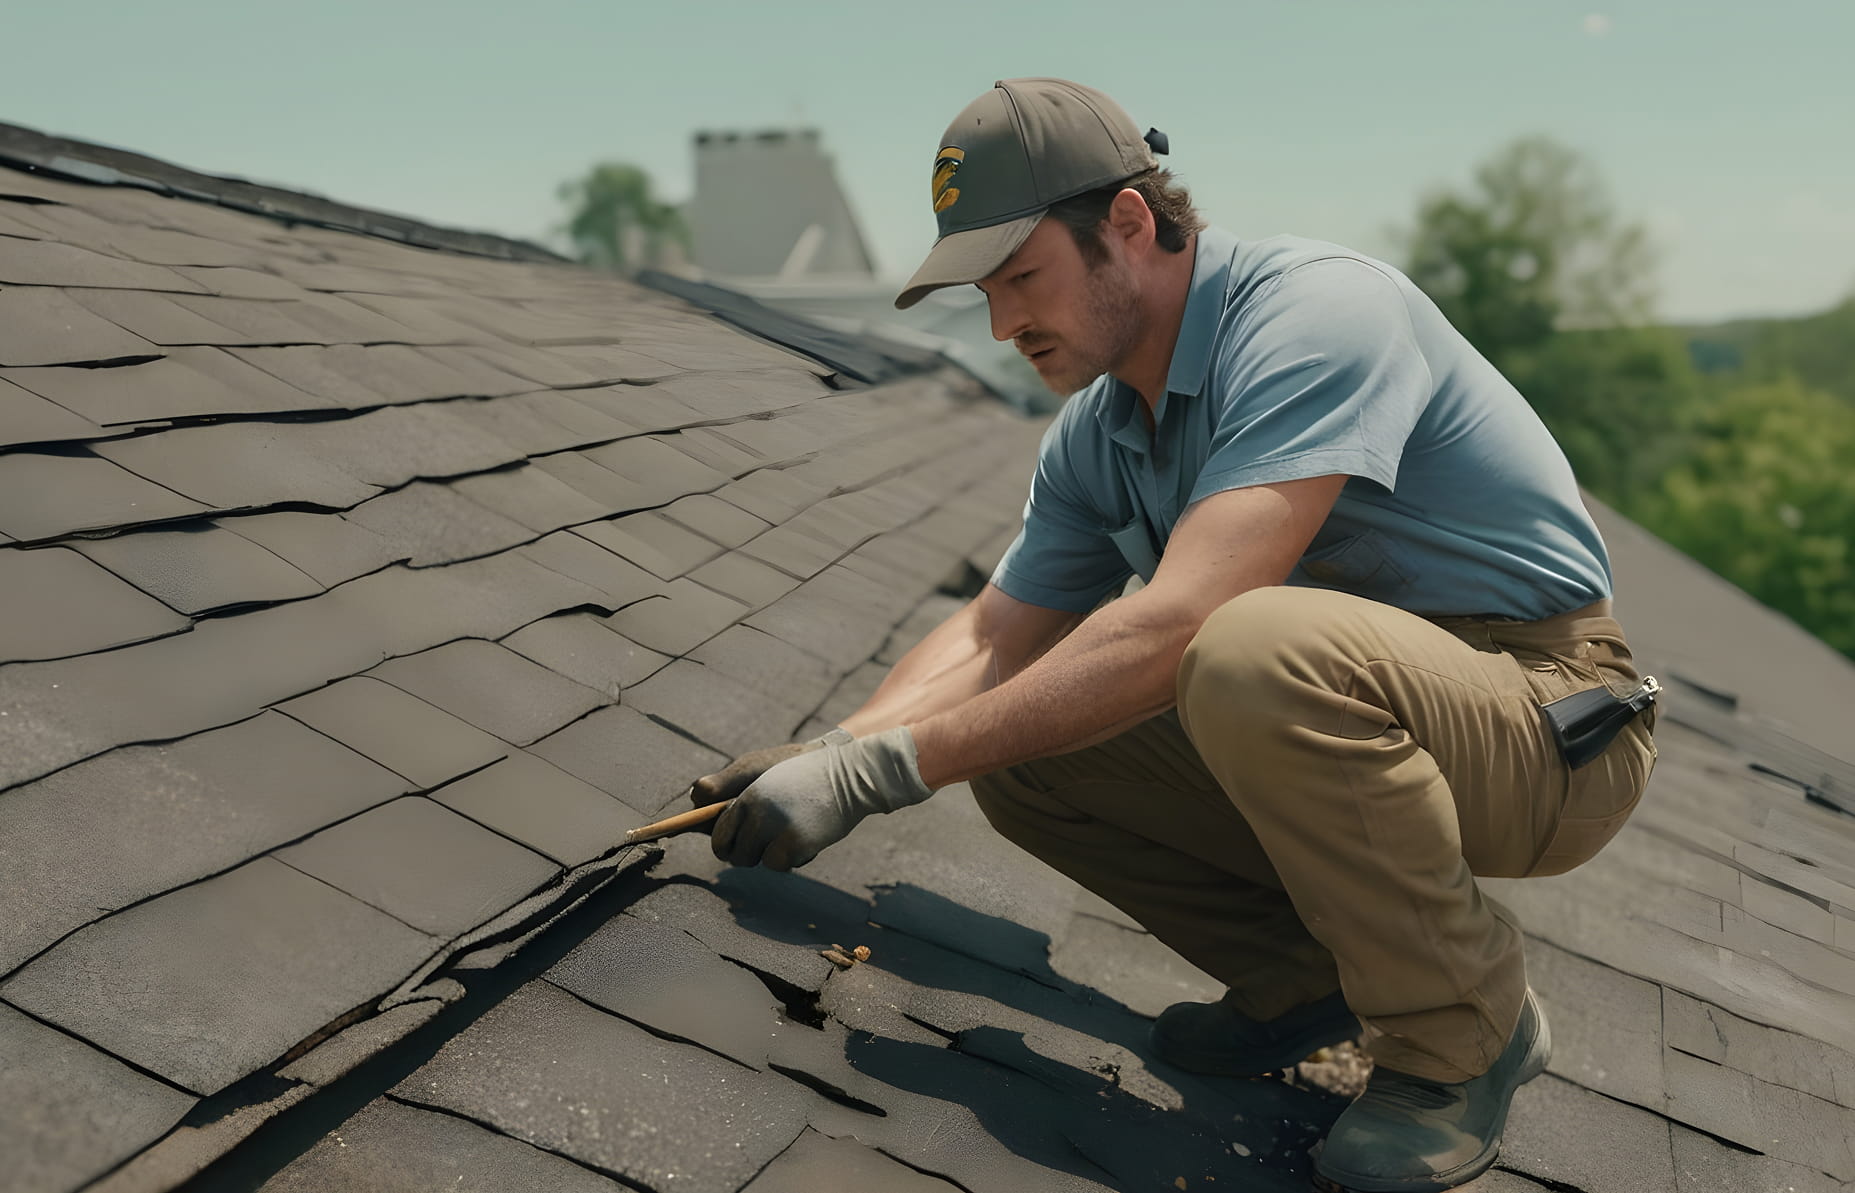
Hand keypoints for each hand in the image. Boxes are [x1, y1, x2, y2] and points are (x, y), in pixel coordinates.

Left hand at [712, 726, 934, 869]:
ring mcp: (775, 827)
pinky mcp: (795, 843)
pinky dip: (789, 859)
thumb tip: (704, 811)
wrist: (852, 776)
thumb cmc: (809, 776)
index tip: (735, 846)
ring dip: (769, 854)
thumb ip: (737, 795)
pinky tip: (805, 840)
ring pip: (754, 861)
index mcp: (748, 794)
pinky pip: (777, 865)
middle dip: (746, 854)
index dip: (725, 844)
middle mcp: (757, 811)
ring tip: (790, 833)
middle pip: (732, 853)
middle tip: (767, 843)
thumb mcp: (768, 776)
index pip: (719, 833)